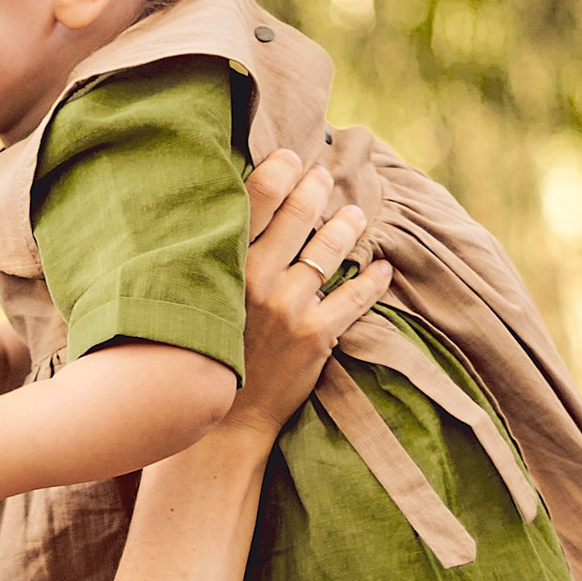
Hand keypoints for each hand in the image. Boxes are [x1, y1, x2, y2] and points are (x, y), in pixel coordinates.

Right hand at [220, 147, 388, 446]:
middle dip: (315, 190)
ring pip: (328, 251)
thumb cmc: (204, 357)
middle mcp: (256, 282)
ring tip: (355, 215)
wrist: (223, 423)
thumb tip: (223, 222)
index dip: (276, 173)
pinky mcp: (315, 338)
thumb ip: (213, 265)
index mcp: (223, 269)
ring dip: (346, 227)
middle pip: (296, 219)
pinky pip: (354, 300)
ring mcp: (289, 309)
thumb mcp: (199, 304)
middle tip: (325, 176)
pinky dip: (372, 281)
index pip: (253, 204)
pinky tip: (382, 269)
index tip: (291, 157)